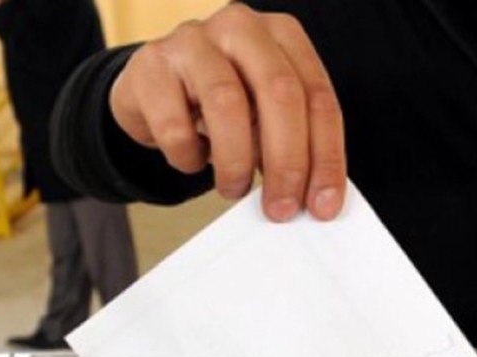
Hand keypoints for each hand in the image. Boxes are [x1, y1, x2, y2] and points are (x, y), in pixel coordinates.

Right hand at [111, 4, 346, 221]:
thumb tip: (313, 196)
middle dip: (287, 162)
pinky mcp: (151, 65)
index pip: (318, 97)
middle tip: (281, 208)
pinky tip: (193, 159)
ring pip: (227, 104)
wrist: (153, 90)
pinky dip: (188, 157)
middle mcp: (242, 28)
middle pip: (280, 93)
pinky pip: (175, 125)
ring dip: (235, 163)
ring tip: (234, 189)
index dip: (325, 157)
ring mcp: (193, 40)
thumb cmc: (220, 105)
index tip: (323, 204)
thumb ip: (293, 143)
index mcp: (283, 35)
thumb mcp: (264, 115)